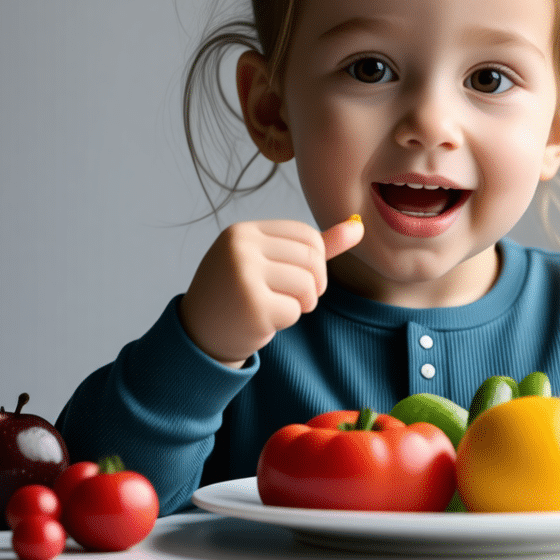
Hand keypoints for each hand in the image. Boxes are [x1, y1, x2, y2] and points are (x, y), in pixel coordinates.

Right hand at [179, 216, 363, 366]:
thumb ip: (315, 245)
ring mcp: (243, 276)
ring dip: (303, 303)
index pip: (306, 235)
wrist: (200, 334)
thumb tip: (359, 225)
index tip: (299, 275)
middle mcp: (240, 248)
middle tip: (293, 297)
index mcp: (243, 232)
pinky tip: (264, 321)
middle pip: (311, 258)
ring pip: (307, 285)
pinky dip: (287, 319)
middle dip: (313, 284)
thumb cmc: (239, 294)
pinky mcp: (252, 307)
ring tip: (279, 307)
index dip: (315, 260)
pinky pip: (294, 310)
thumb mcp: (271, 261)